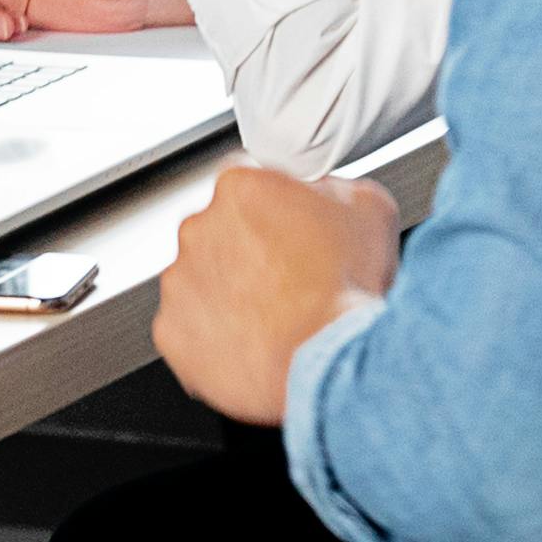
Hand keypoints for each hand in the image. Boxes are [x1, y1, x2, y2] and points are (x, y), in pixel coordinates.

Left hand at [153, 165, 401, 422]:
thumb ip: (335, 188)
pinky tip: (251, 342)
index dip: (272, 207)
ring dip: (227, 293)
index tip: (286, 227)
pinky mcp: (172, 332)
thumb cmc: (346, 291)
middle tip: (286, 277)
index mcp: (240, 188)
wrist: (331, 360)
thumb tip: (329, 193)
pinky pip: (187, 328)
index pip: (246, 182)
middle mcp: (198, 229)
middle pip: (218, 231)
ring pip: (200, 280)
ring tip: (272, 316)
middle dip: (246, 251)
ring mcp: (180, 282)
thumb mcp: (370, 209)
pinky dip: (213, 335)